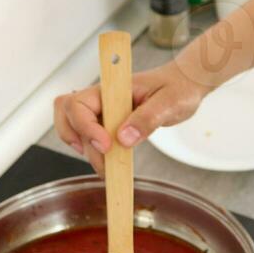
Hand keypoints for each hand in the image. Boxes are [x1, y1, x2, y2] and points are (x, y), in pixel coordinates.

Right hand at [52, 61, 210, 173]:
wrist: (185, 85)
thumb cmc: (178, 87)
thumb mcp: (170, 102)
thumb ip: (147, 118)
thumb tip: (123, 139)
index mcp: (113, 88)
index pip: (80, 103)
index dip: (86, 127)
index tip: (107, 145)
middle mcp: (103, 98)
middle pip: (68, 114)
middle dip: (80, 140)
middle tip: (104, 161)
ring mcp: (104, 110)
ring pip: (74, 127)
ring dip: (85, 149)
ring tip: (107, 168)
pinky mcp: (108, 122)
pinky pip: (89, 136)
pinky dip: (93, 152)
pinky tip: (109, 162)